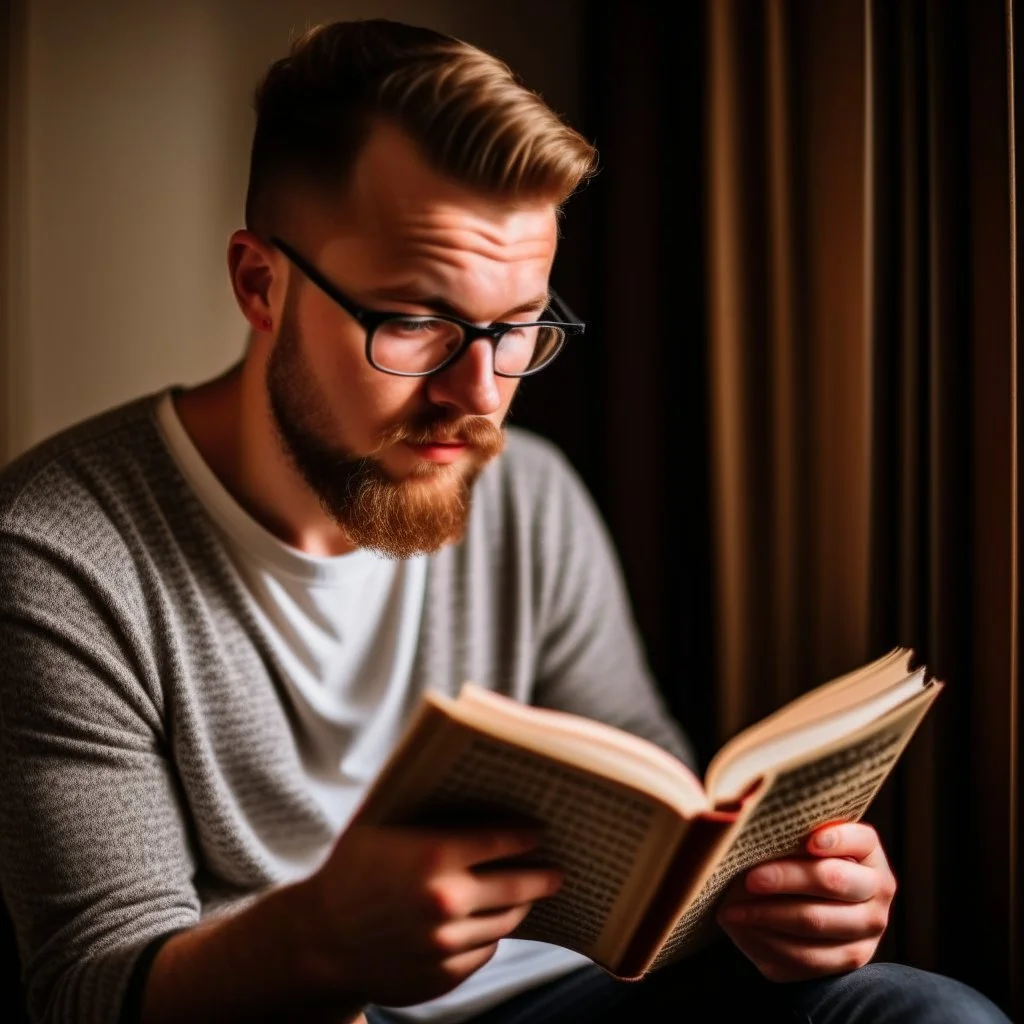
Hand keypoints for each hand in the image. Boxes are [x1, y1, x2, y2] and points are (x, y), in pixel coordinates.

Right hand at [295, 820, 562, 1007]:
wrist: (319, 939)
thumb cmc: (353, 867)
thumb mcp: (383, 824)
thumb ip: (429, 805)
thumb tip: (480, 780)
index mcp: (433, 855)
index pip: (503, 841)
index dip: (526, 835)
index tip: (540, 832)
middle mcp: (445, 902)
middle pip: (517, 885)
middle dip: (542, 876)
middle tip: (557, 871)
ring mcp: (446, 945)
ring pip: (505, 923)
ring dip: (519, 907)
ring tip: (527, 895)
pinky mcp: (443, 976)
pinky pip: (483, 952)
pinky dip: (490, 936)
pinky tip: (488, 922)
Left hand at [716, 822, 895, 981]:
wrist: (806, 903)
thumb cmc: (795, 859)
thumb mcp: (797, 840)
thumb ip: (786, 829)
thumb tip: (751, 818)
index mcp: (868, 853)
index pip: (860, 840)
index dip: (836, 838)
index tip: (808, 840)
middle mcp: (877, 890)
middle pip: (832, 880)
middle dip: (785, 878)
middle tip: (750, 879)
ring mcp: (867, 930)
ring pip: (815, 922)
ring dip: (767, 915)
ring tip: (731, 910)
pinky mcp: (847, 959)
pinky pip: (807, 957)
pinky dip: (768, 942)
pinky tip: (743, 930)